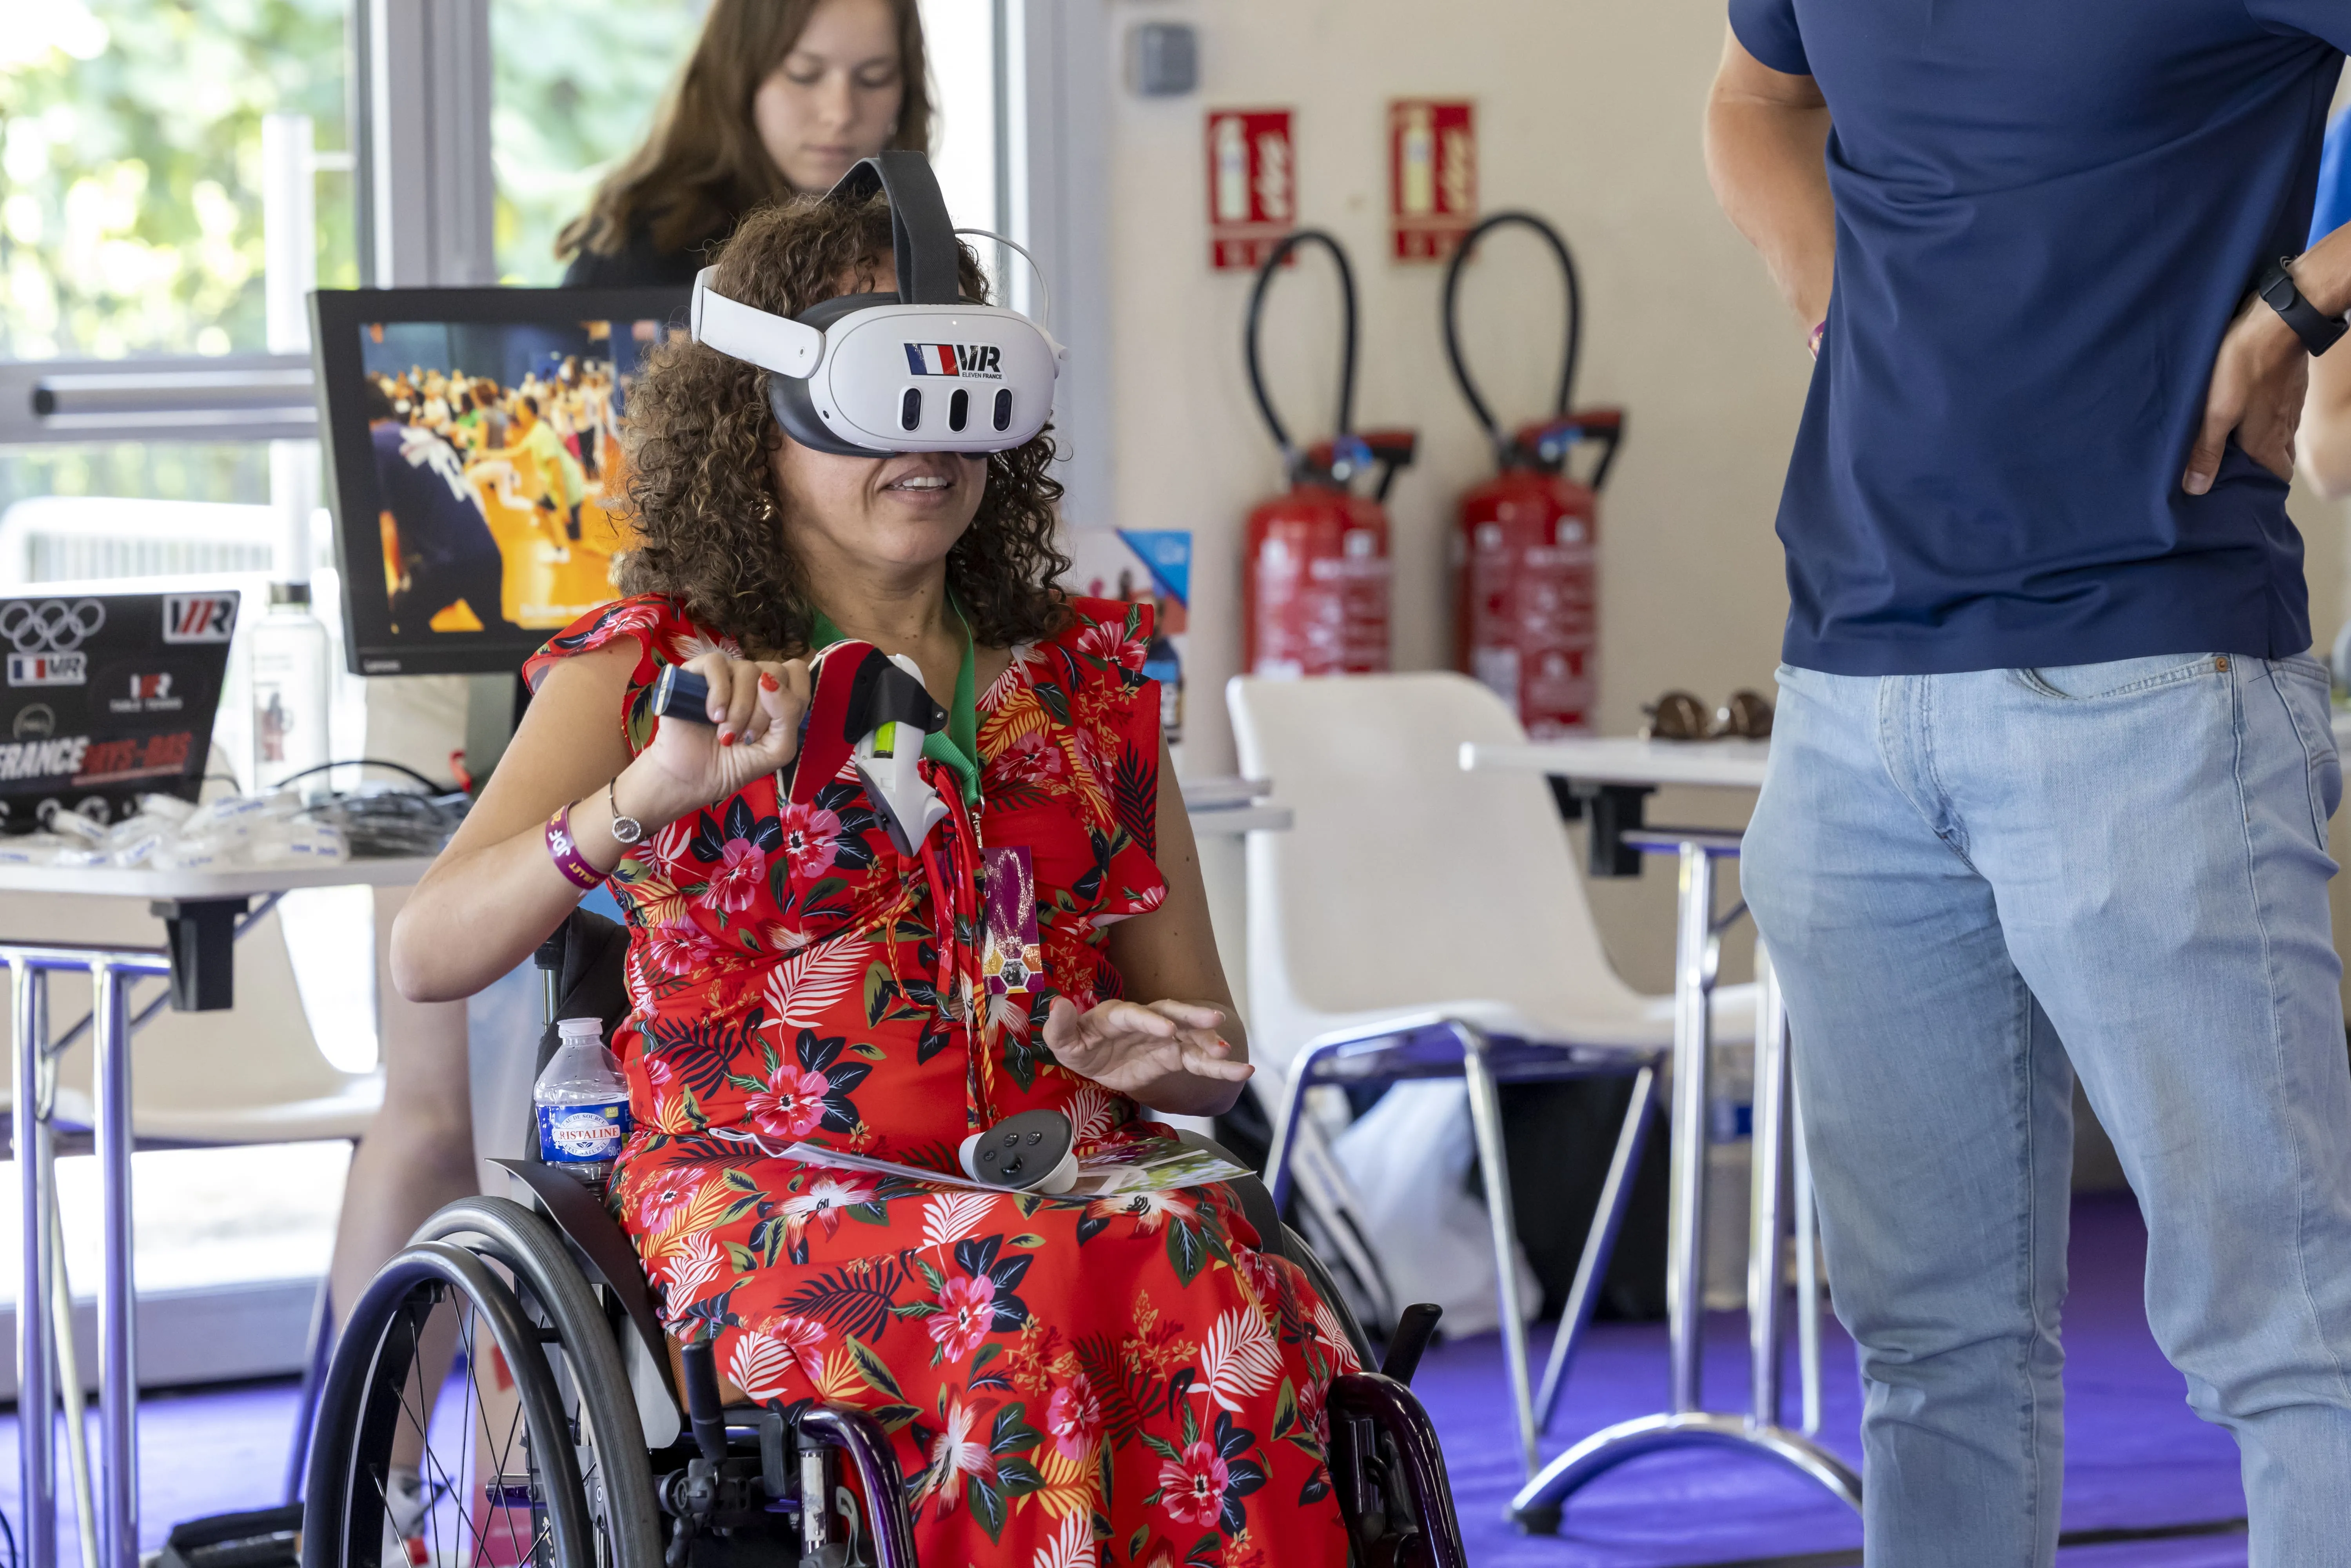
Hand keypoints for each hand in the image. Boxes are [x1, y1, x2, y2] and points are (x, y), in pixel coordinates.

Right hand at [624, 652, 810, 827]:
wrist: (691, 778)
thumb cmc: (734, 764)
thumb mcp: (777, 750)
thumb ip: (788, 715)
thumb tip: (769, 679)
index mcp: (775, 696)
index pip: (796, 672)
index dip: (790, 697)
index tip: (772, 727)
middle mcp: (753, 680)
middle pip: (775, 671)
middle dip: (763, 712)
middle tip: (745, 738)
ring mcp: (725, 674)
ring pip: (748, 668)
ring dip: (740, 709)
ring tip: (725, 735)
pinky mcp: (696, 672)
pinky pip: (716, 663)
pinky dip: (719, 692)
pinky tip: (713, 716)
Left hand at [1042, 997, 1252, 1098]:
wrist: (1099, 1061)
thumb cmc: (1082, 1046)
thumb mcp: (1064, 1042)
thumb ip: (1060, 1027)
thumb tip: (1058, 1005)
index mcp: (1116, 1015)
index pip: (1134, 1014)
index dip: (1150, 1020)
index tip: (1167, 1029)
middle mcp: (1146, 1021)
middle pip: (1172, 1013)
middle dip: (1192, 1016)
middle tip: (1215, 1019)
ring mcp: (1165, 1037)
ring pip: (1192, 1037)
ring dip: (1211, 1042)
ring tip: (1230, 1053)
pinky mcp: (1175, 1056)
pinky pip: (1199, 1062)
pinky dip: (1219, 1067)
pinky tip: (1242, 1071)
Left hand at [2185, 295, 2307, 493]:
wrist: (2278, 318)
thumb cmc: (2243, 365)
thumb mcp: (2216, 412)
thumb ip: (2207, 451)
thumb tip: (2198, 488)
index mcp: (2268, 440)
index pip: (2276, 477)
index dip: (2261, 489)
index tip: (2239, 494)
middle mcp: (2284, 426)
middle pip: (2278, 458)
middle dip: (2260, 469)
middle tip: (2230, 472)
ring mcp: (2289, 404)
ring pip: (2278, 434)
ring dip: (2260, 443)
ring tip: (2231, 446)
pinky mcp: (2288, 384)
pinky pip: (2278, 411)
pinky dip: (2264, 419)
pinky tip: (2244, 412)